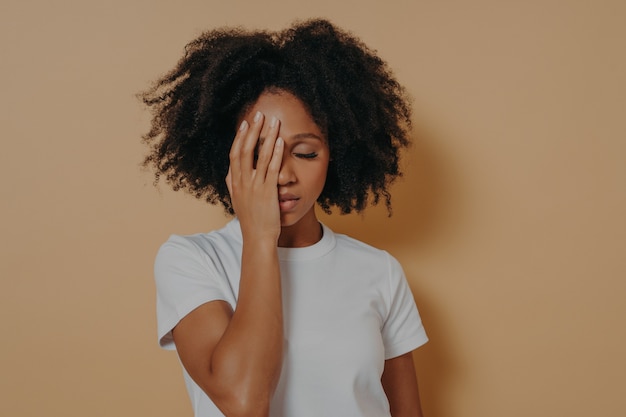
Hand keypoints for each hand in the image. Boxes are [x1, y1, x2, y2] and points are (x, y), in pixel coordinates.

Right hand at [226, 111, 283, 242]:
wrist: (257, 238)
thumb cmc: (251, 220)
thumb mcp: (237, 200)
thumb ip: (233, 185)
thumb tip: (230, 172)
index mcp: (235, 183)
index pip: (234, 154)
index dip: (239, 138)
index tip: (245, 124)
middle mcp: (242, 182)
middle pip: (244, 150)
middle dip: (252, 130)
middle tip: (258, 114)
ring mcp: (254, 187)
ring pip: (259, 156)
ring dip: (266, 136)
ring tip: (273, 121)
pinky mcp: (267, 192)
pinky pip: (271, 168)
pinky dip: (275, 153)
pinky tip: (280, 141)